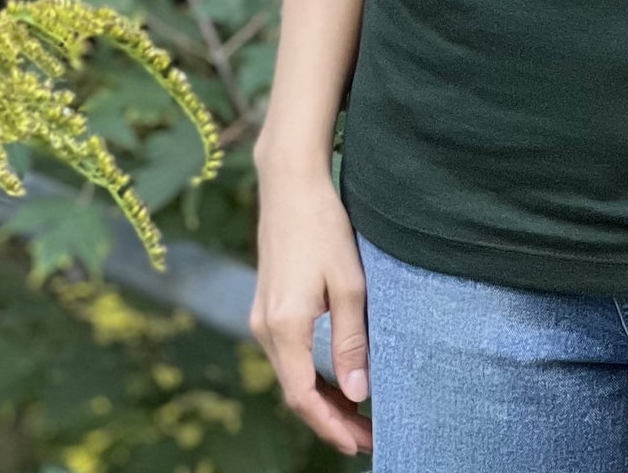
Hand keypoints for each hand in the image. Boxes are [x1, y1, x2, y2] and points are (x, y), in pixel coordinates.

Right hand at [249, 161, 372, 456]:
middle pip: (295, 392)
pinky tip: (334, 376)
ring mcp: (262, 317)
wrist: (290, 184)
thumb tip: (358, 393)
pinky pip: (288, 354)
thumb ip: (351, 341)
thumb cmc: (324, 227)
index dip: (331, 426)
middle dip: (328, 419)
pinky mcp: (267, 305)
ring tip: (357, 414)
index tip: (361, 444)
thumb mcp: (349, 284)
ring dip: (321, 398)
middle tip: (365, 437)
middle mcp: (265, 329)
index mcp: (284, 328)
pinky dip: (310, 374)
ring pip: (291, 375)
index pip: (304, 398)